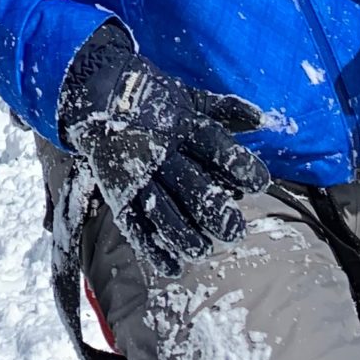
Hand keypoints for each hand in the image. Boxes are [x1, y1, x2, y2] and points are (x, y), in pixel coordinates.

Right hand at [57, 22, 269, 277]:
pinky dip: (151, 248)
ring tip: (203, 250)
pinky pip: (134, 224)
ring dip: (184, 235)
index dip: (239, 165)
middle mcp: (160, 150)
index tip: (260, 183)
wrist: (97, 92)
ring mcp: (136, 172)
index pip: (215, 146)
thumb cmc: (153, 98)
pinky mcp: (118, 191)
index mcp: (181, 124)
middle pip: (191, 185)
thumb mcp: (189, 97)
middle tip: (235, 230)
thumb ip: (225, 109)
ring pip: (162, 211)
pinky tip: (172, 266)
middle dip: (215, 211)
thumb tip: (262, 121)